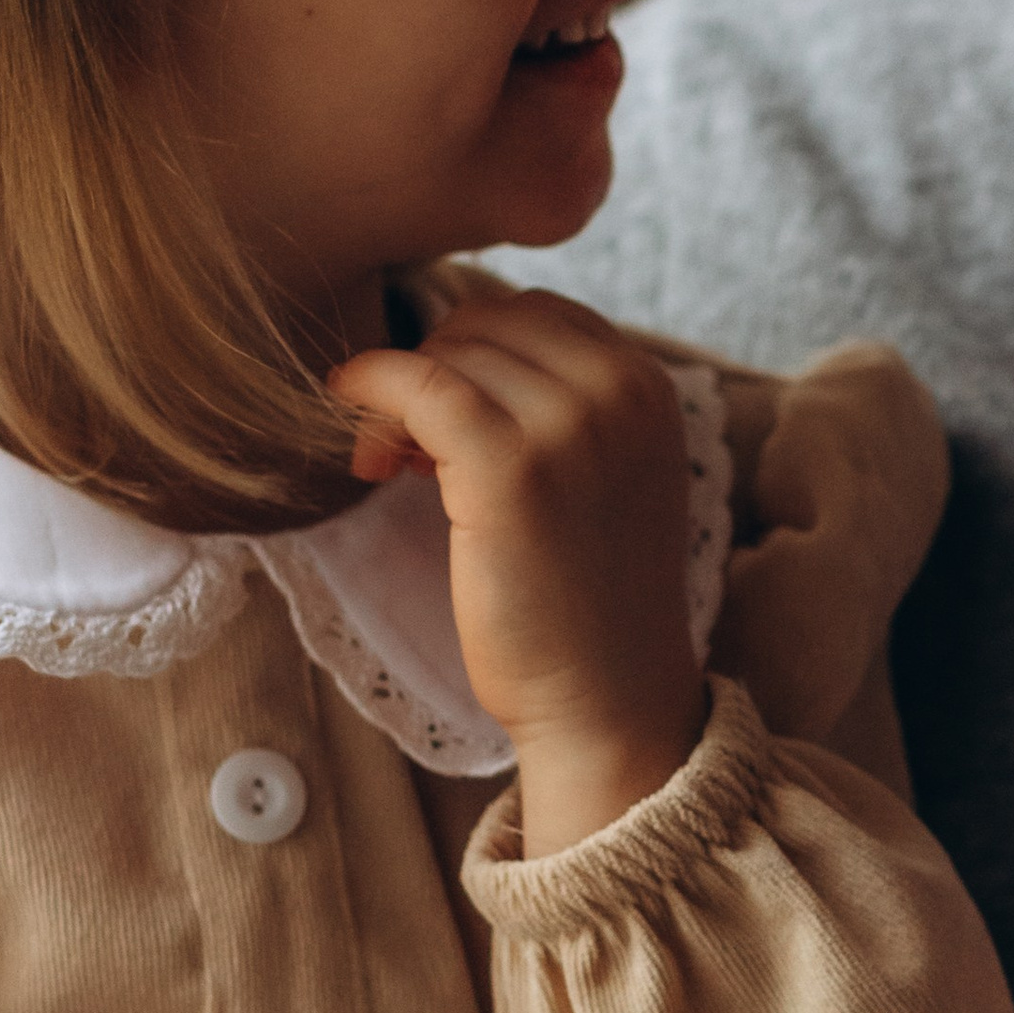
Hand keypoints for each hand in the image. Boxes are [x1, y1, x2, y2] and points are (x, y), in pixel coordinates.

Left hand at [328, 290, 706, 854]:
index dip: (472, 352)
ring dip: (401, 396)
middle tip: (405, 450)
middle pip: (487, 322)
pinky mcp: (511, 467)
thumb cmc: (587, 602)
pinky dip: (373, 393)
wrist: (607, 699)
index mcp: (651, 388)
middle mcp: (622, 392)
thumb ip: (562, 408)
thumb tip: (452, 344)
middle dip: (433, 369)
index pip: (536, 313)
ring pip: (450, 351)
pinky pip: (419, 386)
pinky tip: (362, 446)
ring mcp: (572, 424)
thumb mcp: (605, 478)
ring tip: (394, 468)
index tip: (439, 417)